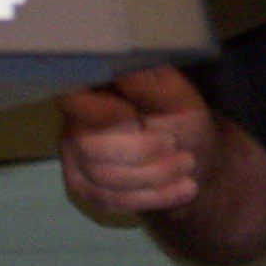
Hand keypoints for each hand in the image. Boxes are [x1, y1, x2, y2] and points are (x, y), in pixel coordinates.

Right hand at [58, 66, 220, 218]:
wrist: (193, 159)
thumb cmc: (182, 118)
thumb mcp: (176, 95)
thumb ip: (147, 83)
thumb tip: (121, 65)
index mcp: (93, 88)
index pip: (72, 97)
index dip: (101, 113)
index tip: (136, 118)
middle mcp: (74, 121)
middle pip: (90, 145)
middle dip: (142, 153)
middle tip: (180, 150)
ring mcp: (74, 156)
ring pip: (102, 176)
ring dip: (154, 176)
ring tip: (187, 165)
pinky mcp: (83, 187)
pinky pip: (110, 199)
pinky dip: (152, 196)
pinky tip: (182, 189)